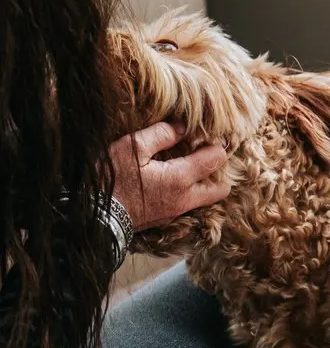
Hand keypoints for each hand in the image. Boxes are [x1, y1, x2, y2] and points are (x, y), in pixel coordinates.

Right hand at [109, 121, 229, 230]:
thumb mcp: (131, 148)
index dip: (215, 145)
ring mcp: (175, 213)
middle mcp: (185, 199)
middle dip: (218, 171)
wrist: (92, 217)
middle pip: (221, 188)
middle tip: (202, 156)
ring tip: (186, 167)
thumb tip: (183, 127)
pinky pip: (188, 206)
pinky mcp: (164, 221)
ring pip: (205, 199)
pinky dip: (188, 193)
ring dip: (203, 184)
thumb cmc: (109, 180)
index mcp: (181, 179)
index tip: (203, 137)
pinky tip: (170, 181)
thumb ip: (161, 134)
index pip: (216, 159)